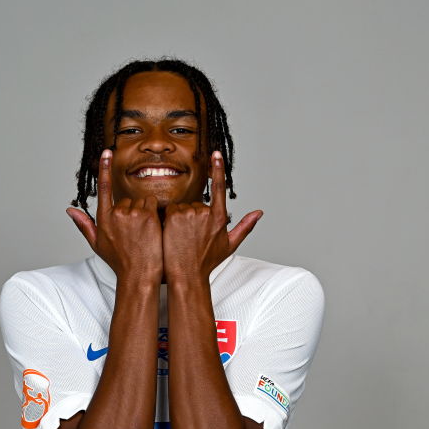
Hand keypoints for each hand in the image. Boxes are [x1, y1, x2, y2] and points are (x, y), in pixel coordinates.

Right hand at [67, 150, 163, 281]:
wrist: (139, 275)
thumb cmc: (120, 262)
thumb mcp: (98, 244)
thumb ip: (84, 224)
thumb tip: (70, 210)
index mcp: (104, 218)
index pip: (103, 188)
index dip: (105, 168)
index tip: (107, 152)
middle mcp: (116, 213)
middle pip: (128, 200)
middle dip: (134, 212)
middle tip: (136, 233)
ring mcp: (132, 213)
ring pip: (142, 201)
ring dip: (146, 212)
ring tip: (145, 233)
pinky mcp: (147, 214)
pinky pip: (153, 203)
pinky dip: (156, 212)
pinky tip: (154, 228)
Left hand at [162, 152, 262, 283]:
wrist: (187, 275)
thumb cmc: (206, 262)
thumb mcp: (229, 245)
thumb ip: (245, 226)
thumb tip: (259, 213)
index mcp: (219, 218)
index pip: (220, 188)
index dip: (218, 169)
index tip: (216, 153)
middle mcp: (205, 212)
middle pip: (196, 204)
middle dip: (193, 216)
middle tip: (192, 236)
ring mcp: (189, 213)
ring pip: (183, 207)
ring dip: (181, 219)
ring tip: (182, 238)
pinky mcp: (174, 216)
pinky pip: (171, 209)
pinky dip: (170, 219)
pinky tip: (172, 233)